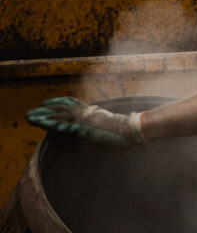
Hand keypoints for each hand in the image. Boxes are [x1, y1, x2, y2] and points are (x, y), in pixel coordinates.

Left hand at [26, 98, 145, 146]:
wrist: (131, 129)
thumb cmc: (124, 129)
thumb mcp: (109, 122)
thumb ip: (100, 120)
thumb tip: (96, 121)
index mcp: (91, 110)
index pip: (70, 103)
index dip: (56, 103)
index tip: (44, 103)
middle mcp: (86, 112)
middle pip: (60, 109)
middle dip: (43, 112)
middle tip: (29, 114)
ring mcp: (84, 119)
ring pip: (59, 117)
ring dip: (43, 117)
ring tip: (29, 118)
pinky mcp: (84, 127)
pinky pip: (65, 126)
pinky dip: (53, 124)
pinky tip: (42, 125)